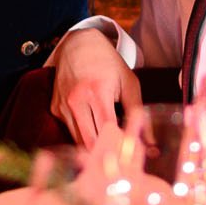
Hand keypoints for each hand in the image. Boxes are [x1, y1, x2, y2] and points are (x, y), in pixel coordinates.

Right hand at [49, 28, 139, 150]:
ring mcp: (62, 105)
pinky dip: (82, 135)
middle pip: (90, 142)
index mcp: (98, 92)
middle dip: (106, 153)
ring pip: (78, 141)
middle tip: (119, 159)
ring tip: (108, 147)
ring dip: (93, 147)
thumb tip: (150, 144)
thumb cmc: (108, 64)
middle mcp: (76, 99)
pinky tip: (92, 130)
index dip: (119, 145)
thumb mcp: (128, 83)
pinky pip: (69, 131)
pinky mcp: (54, 108)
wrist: (78, 45)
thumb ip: (138, 112)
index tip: (130, 155)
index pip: (108, 130)